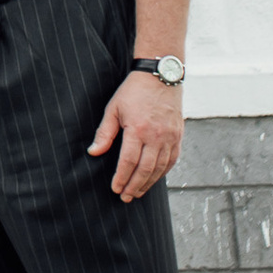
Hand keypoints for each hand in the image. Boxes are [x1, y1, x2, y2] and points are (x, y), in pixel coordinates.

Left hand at [89, 69, 182, 203]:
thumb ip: (105, 132)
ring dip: (148, 183)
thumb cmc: (134, 91)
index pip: (129, 162)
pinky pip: (172, 160)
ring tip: (137, 192)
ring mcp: (170, 137)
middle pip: (145, 170)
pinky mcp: (178, 136)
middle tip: (125, 197)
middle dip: (134, 186)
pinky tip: (154, 179)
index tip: (115, 188)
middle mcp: (156, 136)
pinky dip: (162, 173)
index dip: (121, 178)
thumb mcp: (114, 108)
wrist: (160, 76)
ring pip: (160, 168)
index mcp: (138, 129)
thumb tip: (94, 152)